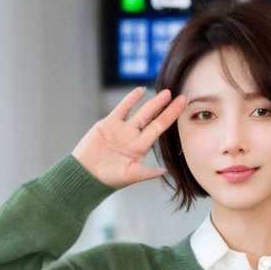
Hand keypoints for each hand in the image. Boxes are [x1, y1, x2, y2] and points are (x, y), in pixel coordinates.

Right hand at [71, 87, 186, 190]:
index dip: (171, 117)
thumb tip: (165, 171)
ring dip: (153, 102)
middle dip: (166, 108)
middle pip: (153, 118)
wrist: (87, 174)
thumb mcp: (131, 176)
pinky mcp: (108, 124)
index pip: (160, 128)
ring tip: (165, 93)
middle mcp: (134, 137)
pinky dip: (130, 100)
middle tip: (180, 97)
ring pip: (140, 112)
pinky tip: (140, 90)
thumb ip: (147, 173)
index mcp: (141, 148)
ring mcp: (122, 129)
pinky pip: (122, 109)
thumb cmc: (109, 178)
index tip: (183, 106)